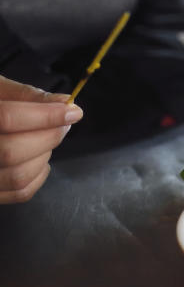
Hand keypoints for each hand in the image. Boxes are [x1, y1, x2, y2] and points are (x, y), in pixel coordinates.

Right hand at [0, 76, 82, 203]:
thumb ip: (24, 95)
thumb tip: (64, 102)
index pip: (7, 118)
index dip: (44, 115)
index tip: (72, 111)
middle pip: (12, 151)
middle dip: (49, 136)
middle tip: (64, 123)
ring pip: (18, 176)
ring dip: (44, 155)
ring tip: (45, 137)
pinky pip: (20, 192)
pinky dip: (39, 174)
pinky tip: (38, 157)